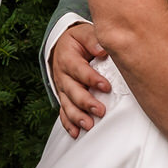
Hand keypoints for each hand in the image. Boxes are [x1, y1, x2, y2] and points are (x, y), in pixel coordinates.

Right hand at [51, 22, 112, 138]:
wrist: (62, 47)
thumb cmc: (78, 41)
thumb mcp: (83, 34)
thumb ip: (92, 39)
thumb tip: (103, 49)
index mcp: (67, 58)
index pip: (79, 70)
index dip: (92, 79)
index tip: (106, 87)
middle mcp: (62, 75)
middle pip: (72, 91)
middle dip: (85, 102)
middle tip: (100, 111)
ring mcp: (62, 88)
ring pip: (67, 105)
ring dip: (77, 117)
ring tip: (89, 125)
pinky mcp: (63, 97)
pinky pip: (63, 112)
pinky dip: (68, 124)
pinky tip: (75, 133)